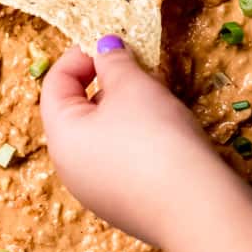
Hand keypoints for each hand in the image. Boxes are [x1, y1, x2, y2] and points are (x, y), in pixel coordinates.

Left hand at [40, 35, 231, 247]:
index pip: (55, 84)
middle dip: (104, 84)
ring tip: (155, 98)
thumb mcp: (134, 87)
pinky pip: (119, 163)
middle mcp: (69, 168)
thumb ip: (114, 62)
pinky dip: (134, 140)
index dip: (80, 56)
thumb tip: (104, 47)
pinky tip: (165, 135)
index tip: (111, 42)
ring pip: (100, 138)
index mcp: (61, 136)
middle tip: (136, 68)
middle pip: (76, 112)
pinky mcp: (124, 207)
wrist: (196, 209)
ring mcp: (95, 192)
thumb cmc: (156, 138)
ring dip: (121, 112)